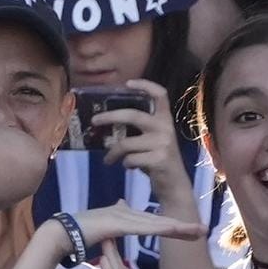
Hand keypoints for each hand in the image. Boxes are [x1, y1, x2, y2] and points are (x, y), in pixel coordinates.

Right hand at [64, 200, 206, 251]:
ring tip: (196, 232)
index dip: (173, 226)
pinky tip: (171, 230)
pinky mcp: (116, 223)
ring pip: (155, 224)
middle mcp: (127, 214)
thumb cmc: (80, 231)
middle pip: (159, 222)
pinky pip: (141, 228)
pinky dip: (157, 229)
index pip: (154, 223)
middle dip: (181, 227)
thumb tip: (122, 203)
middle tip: (203, 230)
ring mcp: (122, 217)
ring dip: (176, 229)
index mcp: (125, 216)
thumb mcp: (102, 224)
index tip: (191, 231)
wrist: (63, 232)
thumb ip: (113, 214)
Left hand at [92, 79, 192, 205]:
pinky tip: (129, 167)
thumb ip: (137, 130)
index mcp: (165, 119)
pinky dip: (125, 164)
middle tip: (94, 120)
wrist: (173, 185)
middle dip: (110, 116)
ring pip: (126, 143)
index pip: (160, 95)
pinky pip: (130, 159)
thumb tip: (106, 123)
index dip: (145, 85)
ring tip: (108, 160)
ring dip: (112, 153)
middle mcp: (165, 128)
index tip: (128, 83)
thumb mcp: (151, 140)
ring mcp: (163, 143)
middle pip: (133, 115)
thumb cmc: (157, 159)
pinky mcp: (159, 159)